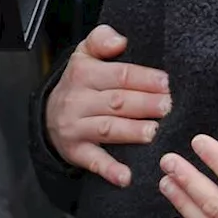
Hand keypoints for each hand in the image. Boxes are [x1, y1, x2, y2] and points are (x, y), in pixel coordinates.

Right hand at [45, 24, 171, 186]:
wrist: (49, 114)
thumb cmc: (81, 82)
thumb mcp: (85, 54)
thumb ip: (101, 40)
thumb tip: (119, 40)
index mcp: (83, 74)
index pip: (119, 75)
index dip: (144, 78)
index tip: (166, 83)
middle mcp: (78, 101)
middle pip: (117, 101)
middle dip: (145, 104)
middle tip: (168, 106)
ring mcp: (76, 128)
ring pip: (108, 129)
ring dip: (132, 131)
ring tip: (154, 131)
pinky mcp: (76, 151)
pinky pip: (93, 161)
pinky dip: (110, 170)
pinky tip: (126, 177)